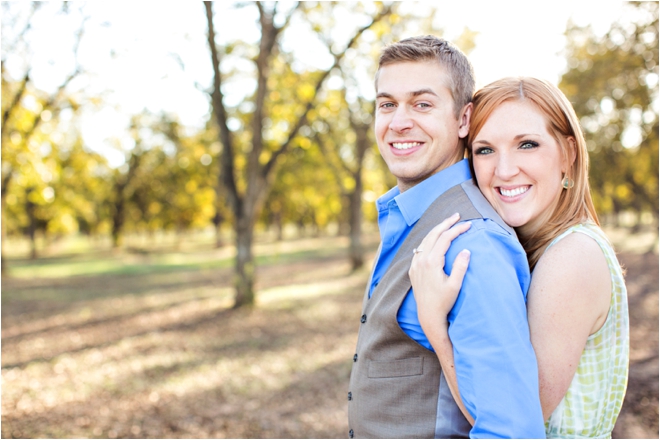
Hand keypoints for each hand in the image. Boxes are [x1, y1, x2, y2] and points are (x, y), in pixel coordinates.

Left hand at [409, 213, 471, 337]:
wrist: (428, 314)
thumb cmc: (444, 301)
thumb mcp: (455, 285)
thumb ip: (460, 267)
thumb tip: (466, 250)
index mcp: (432, 262)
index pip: (445, 238)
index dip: (457, 229)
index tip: (468, 225)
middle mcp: (421, 260)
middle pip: (433, 234)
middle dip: (446, 223)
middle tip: (457, 216)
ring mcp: (415, 264)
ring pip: (425, 240)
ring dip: (437, 230)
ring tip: (447, 224)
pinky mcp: (413, 269)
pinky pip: (420, 249)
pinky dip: (428, 240)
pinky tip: (434, 239)